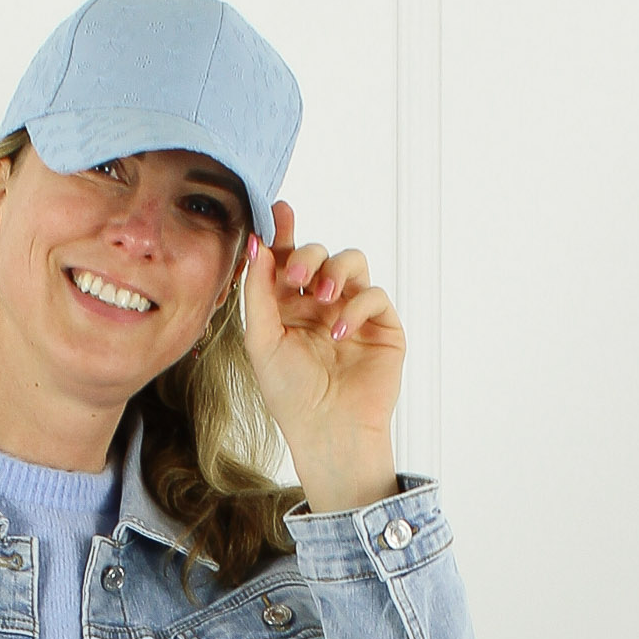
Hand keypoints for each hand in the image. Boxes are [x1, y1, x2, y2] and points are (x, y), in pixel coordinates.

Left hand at [241, 200, 405, 511]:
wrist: (327, 430)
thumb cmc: (290, 393)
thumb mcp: (262, 340)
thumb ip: (259, 292)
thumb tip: (258, 245)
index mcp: (287, 307)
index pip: (286, 259)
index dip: (284, 232)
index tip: (278, 209)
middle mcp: (320, 305)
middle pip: (319, 254)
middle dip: (308, 256)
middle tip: (297, 277)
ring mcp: (352, 312)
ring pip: (352, 262)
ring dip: (336, 270)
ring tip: (323, 298)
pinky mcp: (381, 326)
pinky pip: (373, 295)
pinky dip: (356, 307)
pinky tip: (340, 333)